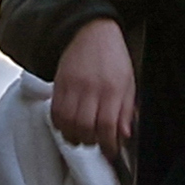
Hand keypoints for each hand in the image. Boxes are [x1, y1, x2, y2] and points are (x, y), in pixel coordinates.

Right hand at [49, 16, 136, 150]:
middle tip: (95, 143)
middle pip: (86, 127)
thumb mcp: (129, 82)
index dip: (109, 144)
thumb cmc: (113, 57)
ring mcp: (72, 87)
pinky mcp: (58, 86)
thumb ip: (126, 109)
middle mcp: (92, 89)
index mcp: (113, 88)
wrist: (89, 33)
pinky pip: (55, 113)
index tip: (111, 152)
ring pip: (68, 123)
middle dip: (91, 142)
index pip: (109, 125)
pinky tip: (68, 126)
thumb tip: (124, 135)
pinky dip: (60, 126)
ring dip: (74, 137)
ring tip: (82, 137)